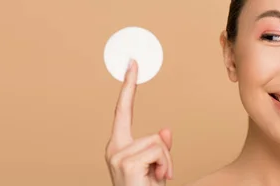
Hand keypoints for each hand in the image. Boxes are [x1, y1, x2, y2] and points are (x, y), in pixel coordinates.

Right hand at [105, 60, 172, 185]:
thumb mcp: (157, 170)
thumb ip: (159, 148)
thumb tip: (164, 131)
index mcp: (119, 148)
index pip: (124, 110)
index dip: (129, 86)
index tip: (132, 64)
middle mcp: (114, 149)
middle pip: (154, 136)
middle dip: (165, 157)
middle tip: (160, 177)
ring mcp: (117, 155)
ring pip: (158, 143)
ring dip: (165, 164)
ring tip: (155, 180)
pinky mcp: (125, 161)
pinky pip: (157, 151)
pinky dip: (164, 167)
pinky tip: (154, 179)